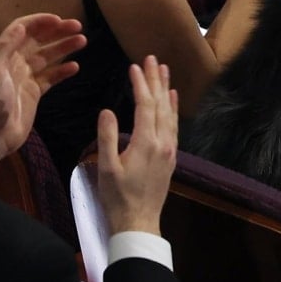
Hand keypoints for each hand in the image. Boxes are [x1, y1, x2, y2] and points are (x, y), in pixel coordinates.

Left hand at [0, 14, 85, 167]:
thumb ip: (5, 48)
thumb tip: (22, 26)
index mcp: (4, 54)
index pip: (23, 29)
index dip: (40, 22)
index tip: (59, 19)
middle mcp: (16, 62)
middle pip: (39, 41)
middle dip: (58, 32)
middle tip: (78, 26)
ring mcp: (27, 77)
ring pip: (48, 57)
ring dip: (64, 48)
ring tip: (82, 41)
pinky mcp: (35, 92)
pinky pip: (51, 77)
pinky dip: (63, 71)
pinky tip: (76, 67)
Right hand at [97, 56, 178, 234]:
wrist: (139, 223)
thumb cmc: (118, 197)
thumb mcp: (105, 167)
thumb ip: (107, 137)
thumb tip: (107, 111)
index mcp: (146, 142)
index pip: (145, 105)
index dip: (140, 84)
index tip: (135, 66)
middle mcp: (163, 142)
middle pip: (161, 104)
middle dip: (156, 80)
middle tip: (152, 58)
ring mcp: (170, 149)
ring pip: (170, 113)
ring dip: (166, 90)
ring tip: (164, 70)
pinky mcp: (171, 156)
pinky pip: (174, 125)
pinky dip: (173, 109)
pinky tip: (172, 99)